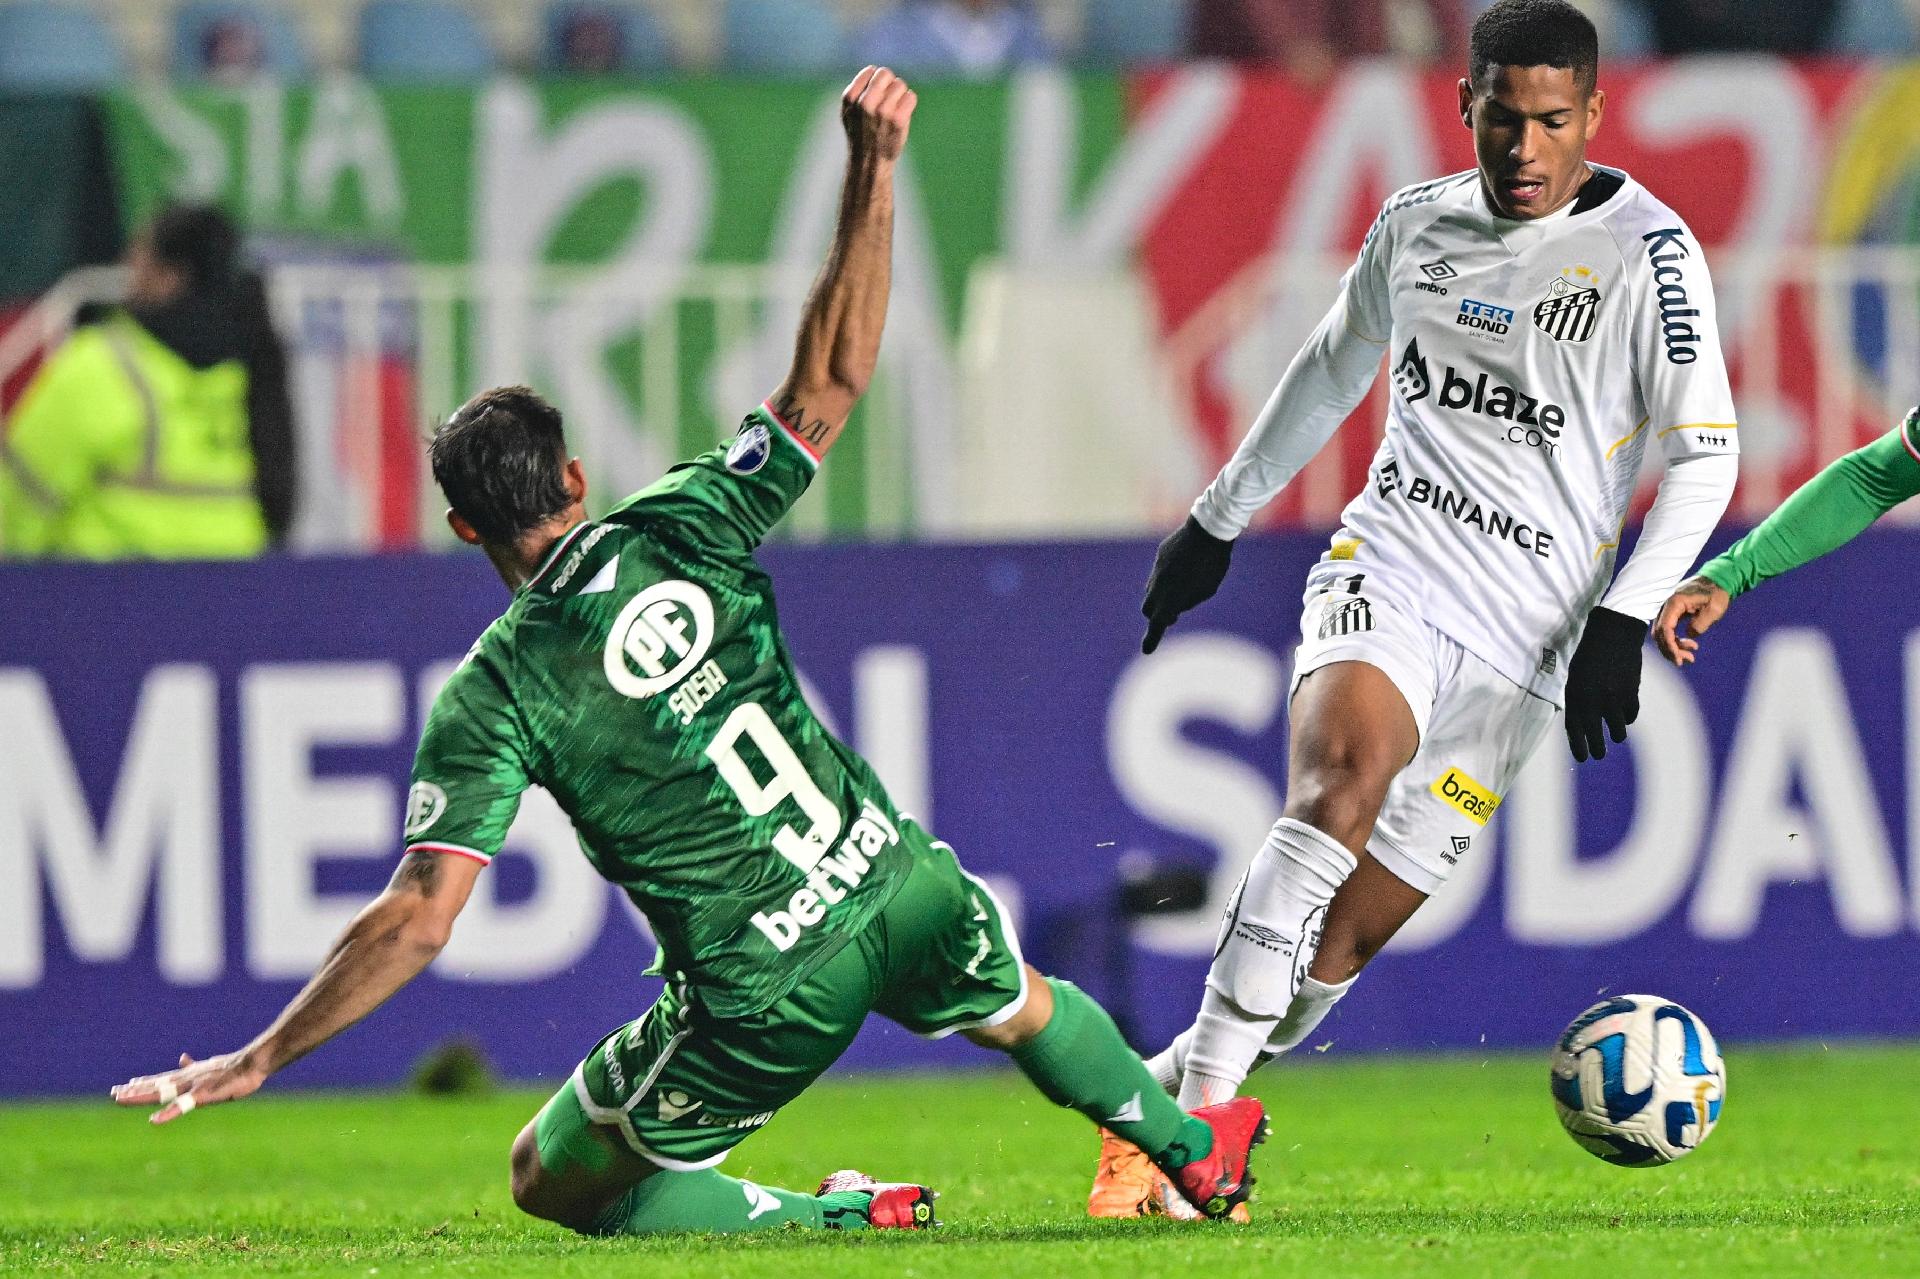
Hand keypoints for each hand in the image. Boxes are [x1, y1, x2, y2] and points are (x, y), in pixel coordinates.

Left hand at [110, 1050, 266, 1124]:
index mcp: (188, 1075)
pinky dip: (167, 1113)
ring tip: (120, 1099)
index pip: (160, 1079)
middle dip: (133, 1090)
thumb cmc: (236, 1067)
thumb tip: (181, 1057)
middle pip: (155, 1085)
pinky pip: (181, 1106)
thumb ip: (193, 1065)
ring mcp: (192, 1086)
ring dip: (140, 1096)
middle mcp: (185, 1079)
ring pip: (160, 1092)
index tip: (126, 1084)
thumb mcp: (210, 1066)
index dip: (143, 1082)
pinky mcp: (202, 1095)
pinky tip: (154, 1120)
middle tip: (113, 1093)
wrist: (253, 1063)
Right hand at [842, 66, 915, 162]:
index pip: (872, 71)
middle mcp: (865, 103)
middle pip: (886, 73)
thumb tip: (873, 70)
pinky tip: (902, 114)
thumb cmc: (861, 134)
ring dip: (900, 94)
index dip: (876, 82)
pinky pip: (910, 96)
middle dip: (890, 83)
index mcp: (851, 98)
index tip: (875, 97)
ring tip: (894, 109)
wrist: (869, 163)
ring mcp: (882, 111)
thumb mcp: (849, 112)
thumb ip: (857, 91)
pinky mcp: (898, 120)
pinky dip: (909, 103)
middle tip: (889, 100)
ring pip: (900, 84)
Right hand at [1141, 516, 1234, 652]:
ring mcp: (1157, 570)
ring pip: (1151, 590)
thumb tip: (1175, 605)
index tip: (1147, 650)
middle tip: (1172, 616)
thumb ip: (1188, 601)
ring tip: (1181, 591)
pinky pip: (1159, 573)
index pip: (1157, 624)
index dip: (1152, 638)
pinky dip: (1166, 578)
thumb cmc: (1213, 564)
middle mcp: (1158, 585)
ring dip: (1161, 597)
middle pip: (1148, 608)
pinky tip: (1183, 569)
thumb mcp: (1206, 590)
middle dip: (1156, 615)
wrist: (1208, 530)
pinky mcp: (1160, 556)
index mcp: (1171, 598)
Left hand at [1563, 607, 1647, 761]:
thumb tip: (1582, 725)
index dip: (1578, 747)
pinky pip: (1631, 716)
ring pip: (1617, 730)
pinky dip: (1628, 718)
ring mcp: (1613, 699)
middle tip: (1598, 755)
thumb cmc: (1589, 656)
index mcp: (1575, 696)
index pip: (1575, 730)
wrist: (1612, 635)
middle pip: (1595, 737)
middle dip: (1596, 749)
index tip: (1582, 758)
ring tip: (1615, 735)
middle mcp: (1593, 701)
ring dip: (1616, 734)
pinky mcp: (1631, 693)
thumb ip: (1577, 700)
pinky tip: (1625, 717)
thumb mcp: (1575, 678)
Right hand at [1654, 575, 1729, 666]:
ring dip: (1673, 647)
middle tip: (1686, 661)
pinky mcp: (1673, 614)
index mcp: (1675, 603)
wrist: (1718, 580)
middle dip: (1670, 650)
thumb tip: (1689, 635)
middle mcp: (1667, 606)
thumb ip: (1700, 624)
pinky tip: (1690, 645)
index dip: (1670, 645)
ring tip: (1691, 656)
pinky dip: (1675, 641)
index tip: (1679, 658)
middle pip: (1660, 633)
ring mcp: (1668, 610)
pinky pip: (1668, 631)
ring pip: (1662, 634)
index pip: (1664, 628)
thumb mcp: (1714, 609)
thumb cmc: (1717, 593)